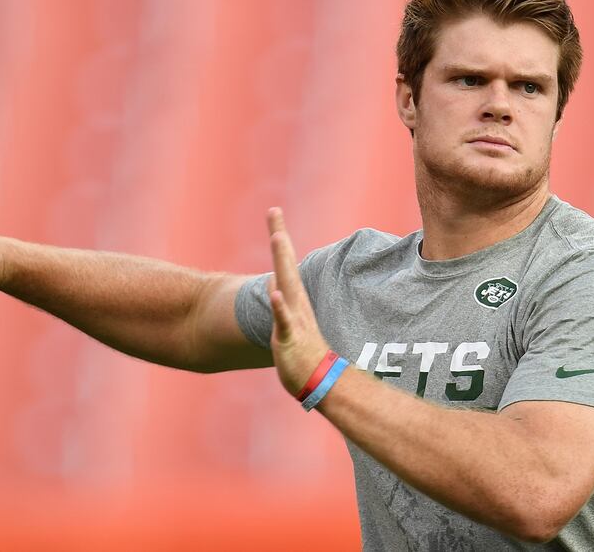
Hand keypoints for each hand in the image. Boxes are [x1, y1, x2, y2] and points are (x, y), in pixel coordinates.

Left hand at [266, 207, 330, 396]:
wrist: (321, 381)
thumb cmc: (304, 354)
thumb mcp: (289, 324)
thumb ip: (281, 303)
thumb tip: (273, 284)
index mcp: (295, 299)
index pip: (286, 263)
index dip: (279, 237)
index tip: (273, 212)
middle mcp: (296, 303)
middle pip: (286, 265)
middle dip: (280, 237)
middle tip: (273, 212)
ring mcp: (294, 319)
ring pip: (286, 286)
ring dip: (282, 263)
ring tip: (277, 238)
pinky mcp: (290, 337)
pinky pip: (285, 320)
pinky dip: (280, 307)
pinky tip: (274, 293)